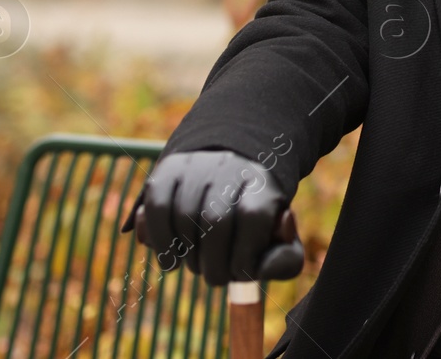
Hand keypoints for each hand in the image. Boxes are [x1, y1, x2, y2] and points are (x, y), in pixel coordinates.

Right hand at [129, 149, 303, 285]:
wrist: (227, 180)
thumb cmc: (254, 223)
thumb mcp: (279, 241)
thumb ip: (284, 261)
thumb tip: (259, 268)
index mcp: (264, 183)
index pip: (253, 217)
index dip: (243, 255)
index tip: (240, 272)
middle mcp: (231, 166)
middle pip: (216, 220)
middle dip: (213, 263)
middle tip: (215, 276)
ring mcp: (198, 164)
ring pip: (184, 216)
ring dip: (187, 256)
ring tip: (196, 265)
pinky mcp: (168, 169)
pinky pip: (157, 208)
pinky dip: (160, 242)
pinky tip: (171, 261)